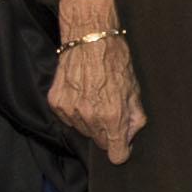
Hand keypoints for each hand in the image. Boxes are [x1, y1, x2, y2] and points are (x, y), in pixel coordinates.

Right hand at [48, 0, 143, 164]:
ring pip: (83, 130)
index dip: (121, 151)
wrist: (90, 36)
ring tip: (95, 96)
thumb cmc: (115, 59)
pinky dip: (74, 110)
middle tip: (110, 109)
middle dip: (107, 132)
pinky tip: (81, 92)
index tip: (122, 146)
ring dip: (90, 121)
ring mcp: (70, 110)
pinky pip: (67, 118)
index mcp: (112, 116)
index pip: (116, 154)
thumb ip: (135, 118)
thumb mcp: (135, 89)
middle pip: (100, 142)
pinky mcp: (56, 102)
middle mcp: (90, 117)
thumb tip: (130, 136)